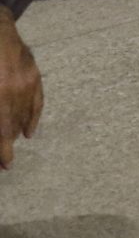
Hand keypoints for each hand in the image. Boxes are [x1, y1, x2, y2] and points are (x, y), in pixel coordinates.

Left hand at [0, 13, 40, 170]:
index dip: (1, 148)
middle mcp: (15, 89)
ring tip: (11, 146)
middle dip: (6, 145)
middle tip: (6, 163)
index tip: (3, 164)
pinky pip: (37, 101)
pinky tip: (29, 130)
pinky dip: (33, 117)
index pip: (1, 127)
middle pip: (11, 124)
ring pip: (24, 115)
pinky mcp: (34, 73)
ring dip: (16, 132)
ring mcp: (27, 81)